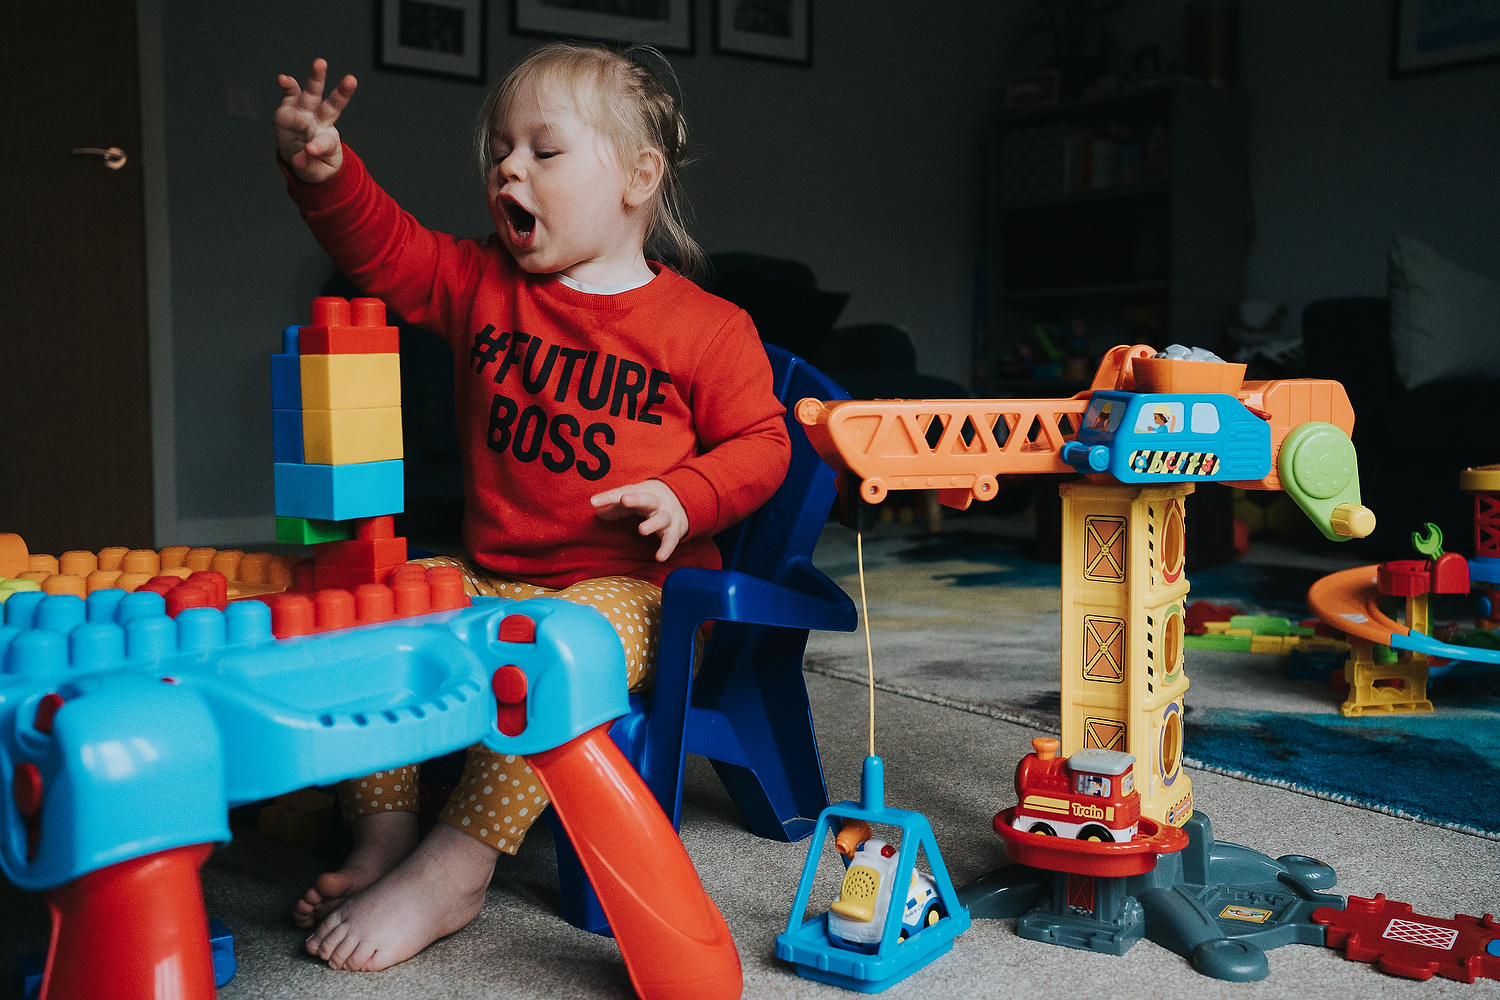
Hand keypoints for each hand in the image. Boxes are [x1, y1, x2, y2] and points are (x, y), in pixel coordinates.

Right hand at [274, 58, 356, 183]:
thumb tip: (299, 159)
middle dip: (340, 92)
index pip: (325, 141)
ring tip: (321, 63)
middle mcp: (318, 122)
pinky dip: (287, 85)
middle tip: (351, 80)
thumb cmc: (314, 164)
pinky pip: (290, 94)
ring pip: (312, 93)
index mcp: (328, 139)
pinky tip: (283, 77)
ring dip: (316, 77)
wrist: (300, 159)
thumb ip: (308, 165)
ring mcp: (303, 113)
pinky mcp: (288, 109)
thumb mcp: (315, 171)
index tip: (311, 151)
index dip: (318, 146)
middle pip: (331, 105)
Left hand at [591, 480, 688, 561]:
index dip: (608, 497)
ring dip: (652, 523)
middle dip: (636, 499)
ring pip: (661, 518)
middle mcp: (656, 503)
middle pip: (647, 499)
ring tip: (642, 530)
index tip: (594, 501)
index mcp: (643, 493)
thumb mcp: (634, 500)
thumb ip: (616, 508)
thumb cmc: (651, 501)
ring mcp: (667, 517)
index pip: (624, 493)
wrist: (685, 500)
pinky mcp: (674, 532)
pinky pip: (671, 540)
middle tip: (624, 500)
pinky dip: (666, 549)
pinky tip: (660, 557)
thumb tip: (597, 512)